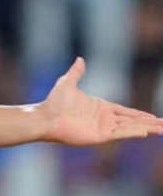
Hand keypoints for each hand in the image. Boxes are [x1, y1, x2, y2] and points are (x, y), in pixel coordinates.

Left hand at [40, 58, 162, 145]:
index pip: (125, 112)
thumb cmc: (54, 102)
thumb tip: (80, 59)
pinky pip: (120, 134)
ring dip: (146, 128)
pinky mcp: (99, 136)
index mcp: (100, 107)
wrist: (45, 117)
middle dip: (149, 122)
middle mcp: (104, 119)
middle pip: (132, 121)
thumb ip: (76, 72)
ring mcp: (102, 128)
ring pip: (130, 128)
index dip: (139, 114)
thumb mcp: (67, 83)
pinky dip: (133, 132)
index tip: (152, 117)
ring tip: (161, 129)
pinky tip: (145, 132)